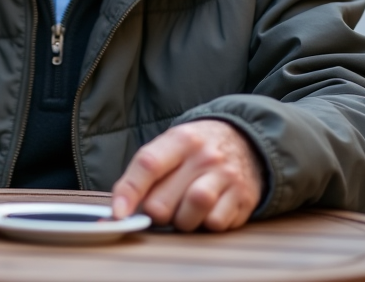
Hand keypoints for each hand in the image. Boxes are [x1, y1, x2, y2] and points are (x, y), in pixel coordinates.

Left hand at [111, 119, 263, 231]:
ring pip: (190, 216)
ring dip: (180, 222)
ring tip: (183, 211)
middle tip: (160, 207)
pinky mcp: (244, 198)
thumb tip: (119, 209)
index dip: (129, 191)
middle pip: (163, 201)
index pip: (148, 165)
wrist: (246, 141)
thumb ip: (145, 172)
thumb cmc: (195, 151)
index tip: (118, 213)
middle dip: (155, 213)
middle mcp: (205, 156)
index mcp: (180, 139)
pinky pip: (215, 225)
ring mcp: (227, 177)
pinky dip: (205, 225)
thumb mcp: (170, 147)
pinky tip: (206, 212)